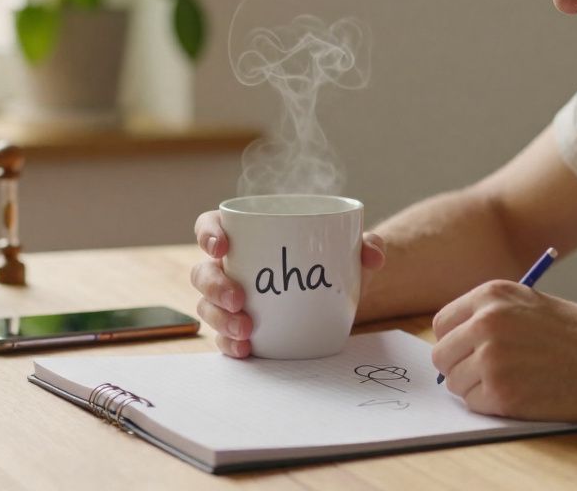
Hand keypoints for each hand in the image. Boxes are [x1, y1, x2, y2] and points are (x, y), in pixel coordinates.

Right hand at [190, 209, 386, 357]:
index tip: (221, 246)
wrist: (340, 297)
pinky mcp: (239, 329)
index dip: (208, 233)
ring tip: (247, 331)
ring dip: (221, 319)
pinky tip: (246, 350)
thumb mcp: (350, 249)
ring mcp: (231, 300)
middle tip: (240, 299)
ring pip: (208, 306)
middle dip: (215, 286)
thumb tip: (373, 254)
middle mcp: (231, 267)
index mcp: (247, 235)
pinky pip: (223, 338)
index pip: (211, 226)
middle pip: (203, 271)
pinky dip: (230, 345)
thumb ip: (366, 243)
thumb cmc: (333, 260)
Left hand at [431, 280, 576, 422]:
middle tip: (490, 375)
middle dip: (461, 367)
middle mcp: (485, 321)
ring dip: (477, 388)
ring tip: (515, 383)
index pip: (443, 323)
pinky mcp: (501, 393)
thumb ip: (494, 316)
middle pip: (442, 354)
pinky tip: (522, 396)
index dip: (456, 342)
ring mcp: (491, 357)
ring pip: (455, 382)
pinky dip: (492, 406)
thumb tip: (458, 340)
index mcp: (492, 295)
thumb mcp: (534, 305)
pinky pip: (474, 404)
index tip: (470, 353)